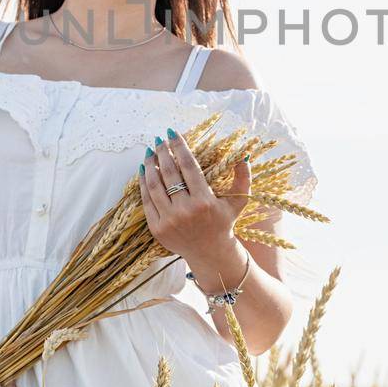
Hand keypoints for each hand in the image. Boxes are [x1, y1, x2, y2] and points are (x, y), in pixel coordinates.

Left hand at [138, 130, 250, 263]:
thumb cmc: (224, 223)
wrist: (210, 253)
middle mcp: (185, 211)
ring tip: (149, 153)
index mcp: (204, 201)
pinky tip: (143, 171)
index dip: (179, 147)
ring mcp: (169, 220)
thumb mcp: (238, 201)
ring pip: (154, 186)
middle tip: (159, 140)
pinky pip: (146, 201)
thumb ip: (243, 178)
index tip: (172, 133)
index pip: (188, 166)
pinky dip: (143, 184)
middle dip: (162, 152)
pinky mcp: (157, 228)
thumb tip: (244, 155)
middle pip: (169, 173)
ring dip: (150, 166)